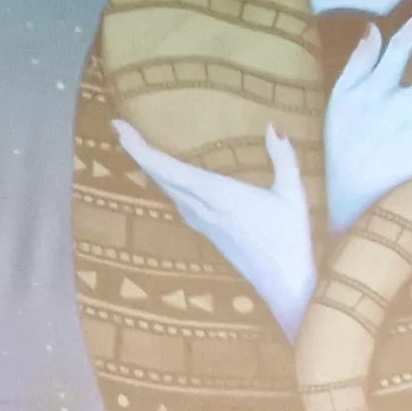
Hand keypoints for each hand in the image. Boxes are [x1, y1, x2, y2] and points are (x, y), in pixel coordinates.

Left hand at [112, 118, 316, 337]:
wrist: (284, 284)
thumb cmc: (290, 239)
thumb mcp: (292, 194)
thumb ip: (284, 158)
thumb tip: (272, 127)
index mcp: (216, 194)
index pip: (166, 168)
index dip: (139, 147)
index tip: (119, 126)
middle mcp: (201, 208)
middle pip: (159, 177)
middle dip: (138, 152)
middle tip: (122, 129)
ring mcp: (201, 222)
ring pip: (166, 190)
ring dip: (150, 168)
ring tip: (141, 148)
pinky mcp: (207, 231)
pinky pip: (176, 201)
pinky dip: (165, 183)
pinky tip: (169, 179)